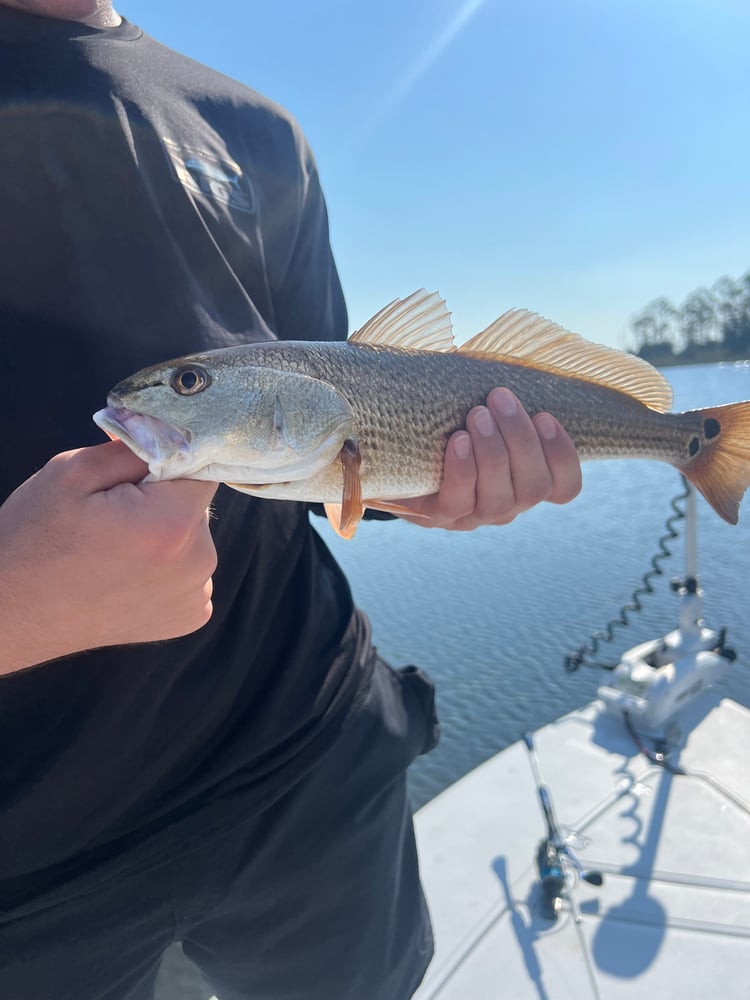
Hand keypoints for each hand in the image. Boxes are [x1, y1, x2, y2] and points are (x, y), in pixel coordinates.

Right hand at [0, 442, 217, 674]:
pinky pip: (189, 575)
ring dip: (166, 538)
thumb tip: (172, 430)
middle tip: (112, 519)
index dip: (167, 466)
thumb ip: (135, 446)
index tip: (132, 480)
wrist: (14, 612)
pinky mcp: (189, 618)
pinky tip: (125, 577)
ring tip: (114, 553)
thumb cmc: (35, 539)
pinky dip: (166, 571)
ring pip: (194, 541)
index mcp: (173, 522)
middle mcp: (197, 562)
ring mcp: (195, 596)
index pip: (201, 467)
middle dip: (164, 502)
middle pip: (196, 507)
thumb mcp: (74, 472)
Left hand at [397, 388, 581, 529]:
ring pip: (501, 497)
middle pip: (534, 487)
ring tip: (477, 414)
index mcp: (526, 482)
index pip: (565, 487)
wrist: (393, 457)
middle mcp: (508, 505)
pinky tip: (458, 441)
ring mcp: (475, 515)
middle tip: (500, 397)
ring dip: (493, 452)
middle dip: (521, 439)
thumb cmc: (447, 422)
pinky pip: (460, 499)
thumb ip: (502, 395)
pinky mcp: (441, 517)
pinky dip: (463, 469)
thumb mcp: (480, 408)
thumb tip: (518, 343)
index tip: (546, 416)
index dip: (563, 456)